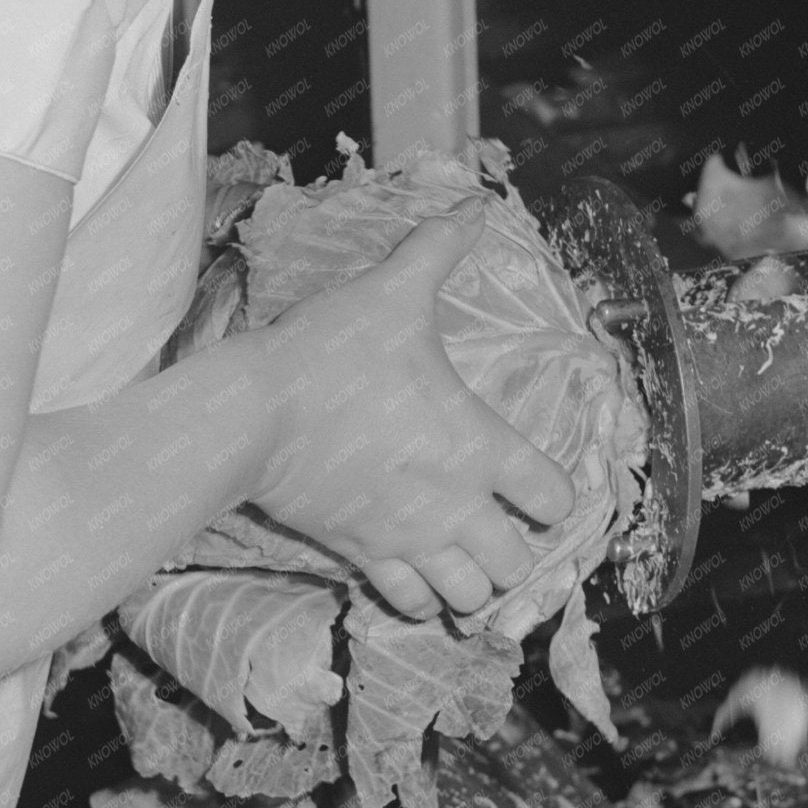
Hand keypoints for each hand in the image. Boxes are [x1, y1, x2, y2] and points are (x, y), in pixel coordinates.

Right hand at [247, 197, 575, 618]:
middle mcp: (455, 505)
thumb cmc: (330, 352)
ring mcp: (408, 538)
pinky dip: (418, 599)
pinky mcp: (361, 554)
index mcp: (480, 446)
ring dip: (472, 584)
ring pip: (469, 599)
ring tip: (461, 558)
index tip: (534, 483)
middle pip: (517, 565)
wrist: (252, 412)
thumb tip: (475, 202)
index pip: (555, 498)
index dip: (554, 494)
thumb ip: (439, 247)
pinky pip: (408, 604)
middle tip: (496, 525)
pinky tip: (412, 572)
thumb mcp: (392, 290)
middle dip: (515, 551)